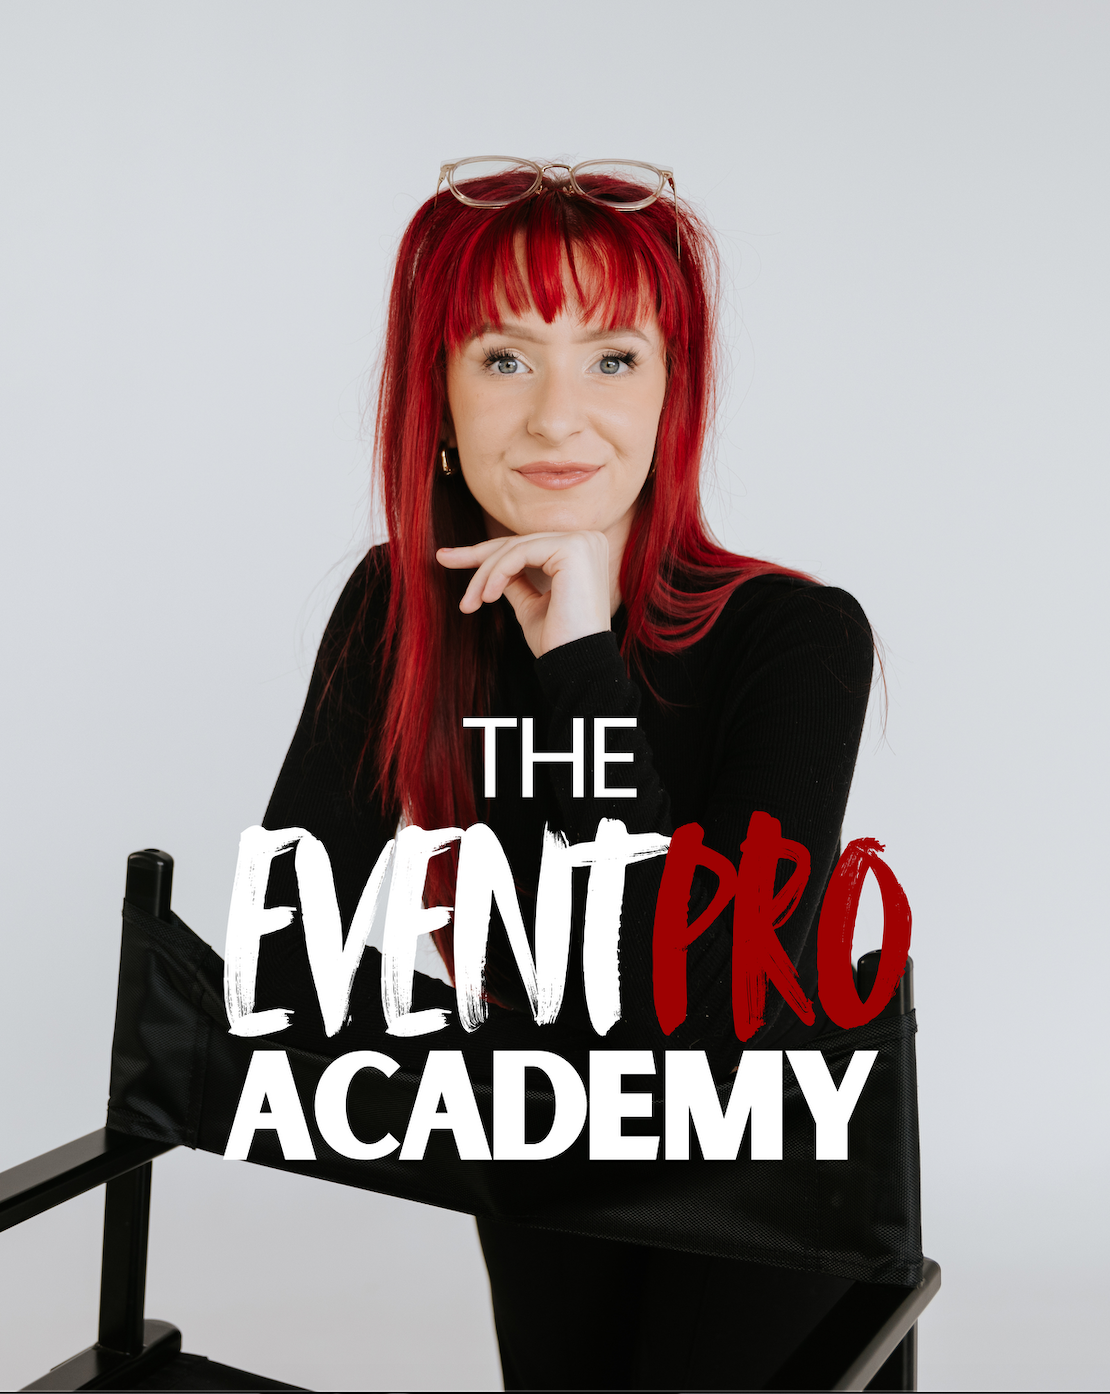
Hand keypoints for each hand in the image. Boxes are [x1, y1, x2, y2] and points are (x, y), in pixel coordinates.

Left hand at [436, 531, 611, 657]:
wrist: (577, 666)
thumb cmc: (558, 642)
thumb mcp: (530, 605)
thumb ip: (514, 581)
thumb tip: (488, 567)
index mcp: (579, 553)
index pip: (525, 547)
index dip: (487, 554)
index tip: (450, 555)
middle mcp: (587, 540)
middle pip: (517, 543)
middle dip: (477, 558)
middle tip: (443, 560)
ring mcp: (582, 542)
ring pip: (514, 548)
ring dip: (485, 575)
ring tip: (469, 603)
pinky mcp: (573, 549)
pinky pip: (519, 553)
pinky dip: (497, 574)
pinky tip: (486, 598)